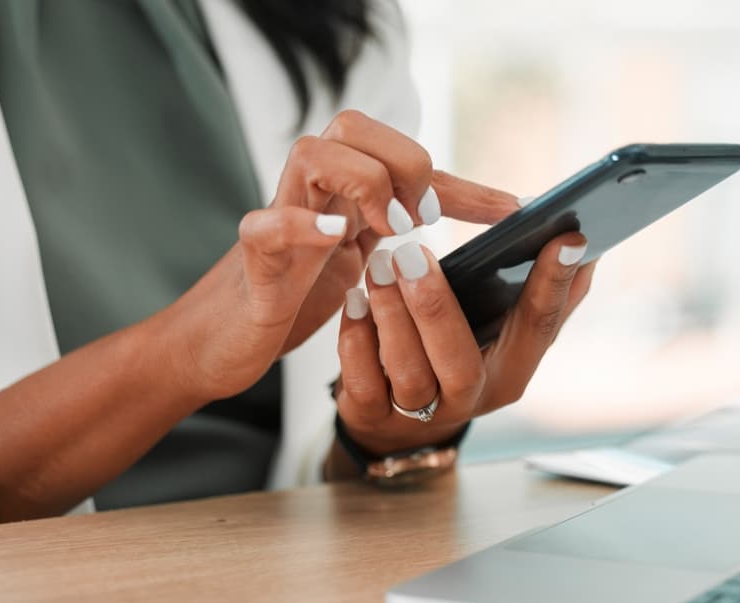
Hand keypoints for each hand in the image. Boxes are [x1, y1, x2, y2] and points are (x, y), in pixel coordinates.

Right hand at [168, 110, 517, 400]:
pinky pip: (267, 223)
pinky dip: (301, 224)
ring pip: (311, 153)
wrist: (227, 339)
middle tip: (421, 221)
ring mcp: (280, 218)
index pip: (407, 160)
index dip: (465, 185)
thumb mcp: (368, 267)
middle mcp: (312, 192)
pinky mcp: (254, 259)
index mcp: (346, 193)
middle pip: (352, 126)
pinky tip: (338, 238)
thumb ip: (410, 244)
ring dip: (361, 182)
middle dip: (402, 163)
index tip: (511, 211)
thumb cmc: (299, 295)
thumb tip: (484, 234)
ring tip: (387, 230)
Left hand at [334, 226, 595, 454]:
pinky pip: (363, 383)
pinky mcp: (374, 417)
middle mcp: (472, 397)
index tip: (566, 237)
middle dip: (435, 306)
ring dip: (392, 315)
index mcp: (512, 369)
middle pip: (460, 362)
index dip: (555, 284)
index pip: (539, 327)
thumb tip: (581, 245)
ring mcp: (421, 415)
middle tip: (413, 252)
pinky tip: (354, 301)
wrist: (395, 420)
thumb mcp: (501, 331)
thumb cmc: (452, 353)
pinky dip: (356, 340)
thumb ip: (538, 295)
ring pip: (409, 373)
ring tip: (380, 265)